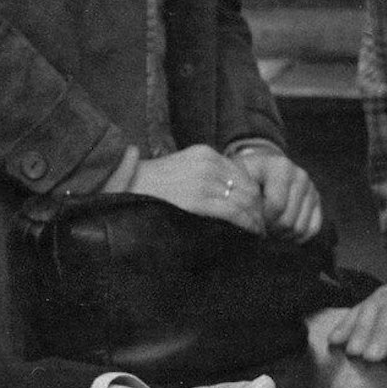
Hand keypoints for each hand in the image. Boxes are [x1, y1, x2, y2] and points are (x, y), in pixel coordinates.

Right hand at [128, 145, 266, 235]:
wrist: (124, 185)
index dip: (254, 196)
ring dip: (256, 219)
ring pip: (246, 200)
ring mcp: (203, 180)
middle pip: (249, 187)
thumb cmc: (151, 185)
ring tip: (258, 234)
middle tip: (262, 227)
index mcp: (205, 153)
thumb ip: (207, 177)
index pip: (244, 175)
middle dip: (258, 209)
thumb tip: (232, 196)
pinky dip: (247, 224)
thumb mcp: (183, 169)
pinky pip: (234, 212)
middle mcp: (208, 163)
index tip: (257, 212)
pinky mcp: (197, 200)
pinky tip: (250, 233)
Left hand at [232, 146, 322, 240]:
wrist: (261, 167)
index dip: (261, 220)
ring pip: (300, 228)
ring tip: (268, 229)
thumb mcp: (238, 179)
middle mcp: (300, 176)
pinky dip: (297, 237)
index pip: (276, 206)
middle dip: (270, 230)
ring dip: (282, 235)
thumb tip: (251, 223)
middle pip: (288, 221)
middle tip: (258, 228)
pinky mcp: (316, 200)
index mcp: (281, 167)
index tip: (250, 221)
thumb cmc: (245, 176)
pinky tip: (282, 232)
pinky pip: (313, 229)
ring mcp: (311, 188)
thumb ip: (242, 197)